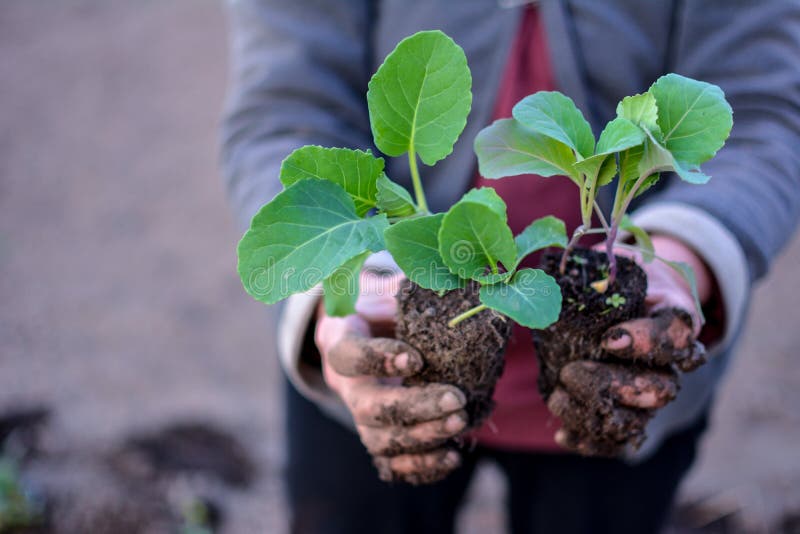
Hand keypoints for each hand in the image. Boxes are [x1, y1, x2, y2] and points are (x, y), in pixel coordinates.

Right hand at [315, 271, 467, 483]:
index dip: (378, 360)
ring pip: (380, 440)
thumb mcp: (385, 288)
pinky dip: (420, 467)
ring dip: (422, 437)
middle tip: (455, 398)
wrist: (368, 333)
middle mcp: (345, 385)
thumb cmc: (380, 306)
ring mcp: (361, 416)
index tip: (417, 357)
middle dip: (414, 406)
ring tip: (460, 423)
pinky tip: (452, 456)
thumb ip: (402, 290)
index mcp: (340, 341)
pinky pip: (392, 464)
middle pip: (369, 408)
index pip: (349, 356)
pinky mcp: (379, 436)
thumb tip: (438, 293)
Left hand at [548, 236, 709, 455]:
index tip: (608, 339)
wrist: (624, 300)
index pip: (675, 334)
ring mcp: (650, 393)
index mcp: (673, 317)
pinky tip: (563, 434)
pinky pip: (619, 441)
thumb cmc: (614, 279)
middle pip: (659, 389)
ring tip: (558, 397)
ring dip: (594, 415)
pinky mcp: (629, 412)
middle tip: (570, 371)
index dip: (645, 342)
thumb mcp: (608, 265)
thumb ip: (590, 271)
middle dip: (610, 386)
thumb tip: (544, 280)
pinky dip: (591, 441)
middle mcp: (671, 363)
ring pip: (638, 420)